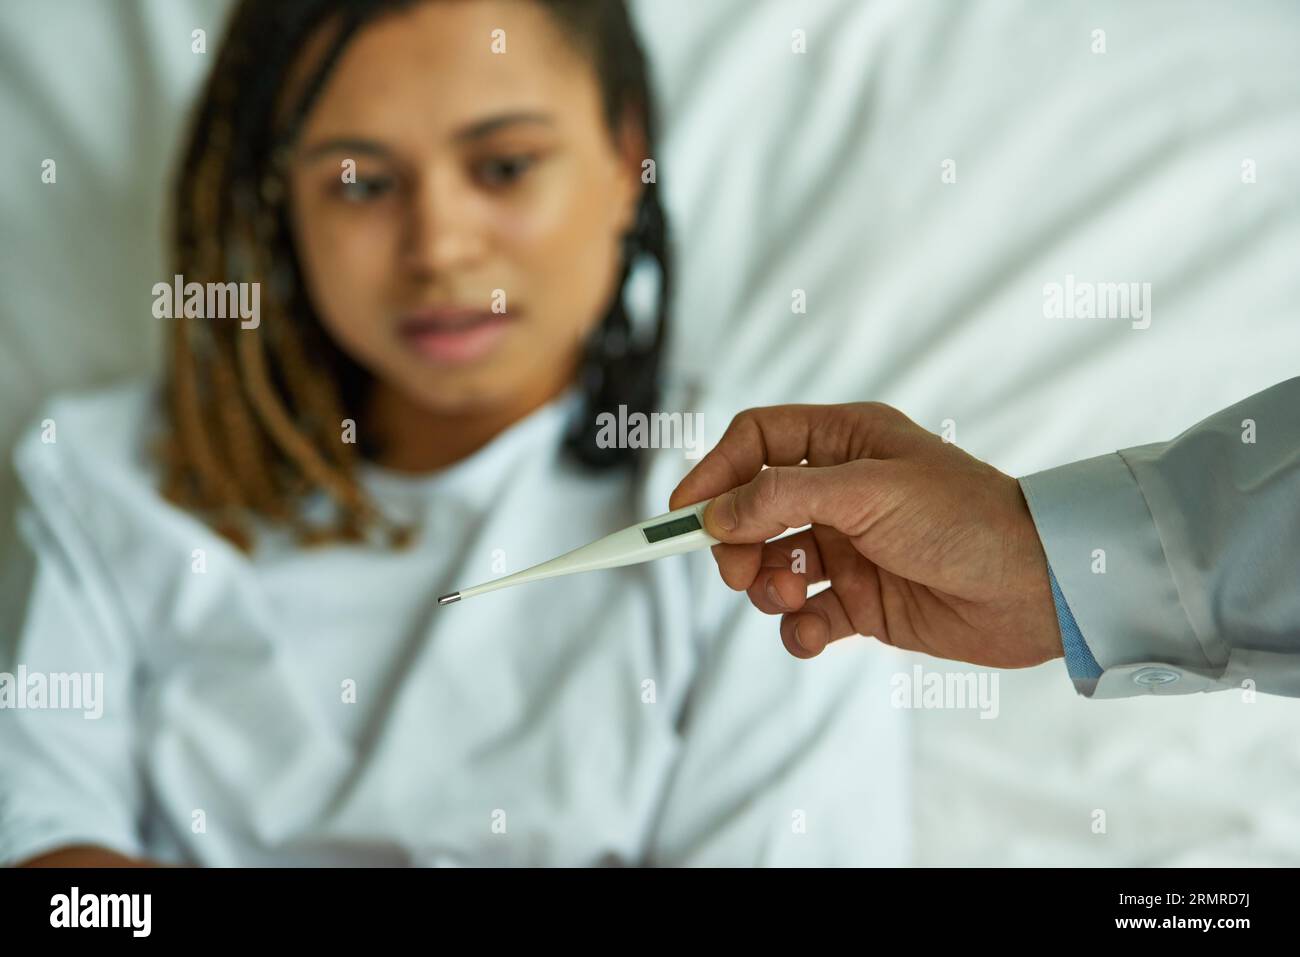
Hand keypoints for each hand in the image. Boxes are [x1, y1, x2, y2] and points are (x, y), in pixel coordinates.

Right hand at [669, 402, 1062, 667]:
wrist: (1037, 590)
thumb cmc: (965, 519)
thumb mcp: (868, 491)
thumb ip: (782, 496)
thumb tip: (713, 513)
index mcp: (844, 443)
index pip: (755, 442)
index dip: (714, 473)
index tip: (682, 514)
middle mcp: (840, 492)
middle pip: (750, 510)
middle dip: (734, 542)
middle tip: (738, 570)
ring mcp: (848, 549)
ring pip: (770, 566)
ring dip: (765, 586)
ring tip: (788, 597)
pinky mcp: (861, 602)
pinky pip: (803, 617)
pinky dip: (797, 630)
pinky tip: (814, 633)